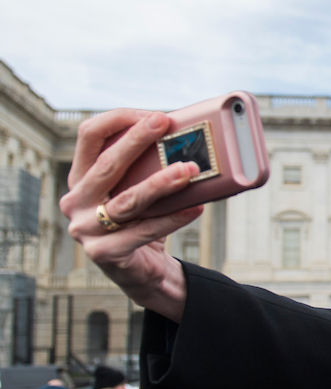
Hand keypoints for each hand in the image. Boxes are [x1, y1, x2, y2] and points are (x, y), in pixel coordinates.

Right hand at [60, 109, 200, 321]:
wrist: (144, 273)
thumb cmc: (143, 223)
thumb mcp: (139, 191)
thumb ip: (148, 167)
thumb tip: (184, 137)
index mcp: (81, 178)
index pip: (89, 136)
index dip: (119, 120)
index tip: (153, 115)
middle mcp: (76, 201)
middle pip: (107, 164)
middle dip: (137, 140)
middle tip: (165, 123)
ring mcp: (86, 229)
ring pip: (128, 200)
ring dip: (162, 182)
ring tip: (190, 170)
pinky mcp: (104, 253)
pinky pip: (145, 230)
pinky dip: (173, 218)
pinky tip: (196, 207)